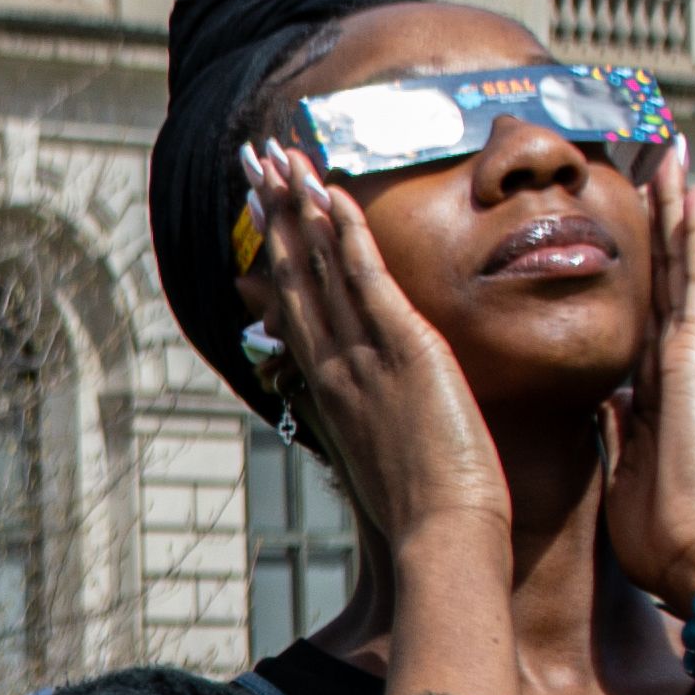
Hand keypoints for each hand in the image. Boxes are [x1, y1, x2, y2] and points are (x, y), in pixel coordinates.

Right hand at [240, 143, 511, 553]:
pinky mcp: (405, 349)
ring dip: (300, 206)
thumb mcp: (388, 466)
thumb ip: (377, 430)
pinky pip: (367, 278)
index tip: (264, 215)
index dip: (277, 256)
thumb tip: (376, 423)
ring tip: (281, 157)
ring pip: (321, 268)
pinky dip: (347, 234)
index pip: (297, 310)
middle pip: (294, 277)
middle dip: (274, 215)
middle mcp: (334, 369)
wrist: (441, 537)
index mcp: (332, 394)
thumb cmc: (426, 519)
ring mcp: (363, 357)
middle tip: (254, 163)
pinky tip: (333, 193)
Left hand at [597, 141, 694, 610]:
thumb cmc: (660, 530)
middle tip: (652, 157)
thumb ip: (617, 430)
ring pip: (683, 259)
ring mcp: (690, 353)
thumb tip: (602, 405)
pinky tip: (693, 185)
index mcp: (652, 388)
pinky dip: (694, 229)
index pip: (642, 308)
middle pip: (665, 271)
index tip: (623, 220)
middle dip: (660, 217)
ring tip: (673, 150)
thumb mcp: (622, 467)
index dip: (636, 264)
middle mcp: (675, 360)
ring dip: (678, 204)